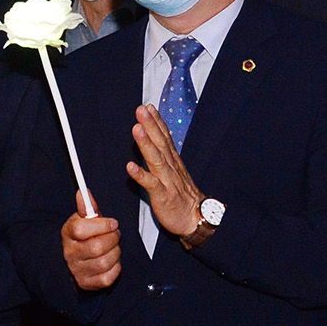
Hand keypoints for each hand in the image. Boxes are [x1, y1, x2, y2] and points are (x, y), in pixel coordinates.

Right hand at [62, 192, 120, 290]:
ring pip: (105, 261)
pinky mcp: (88, 284)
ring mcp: (78, 270)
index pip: (81, 229)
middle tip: (116, 234)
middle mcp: (70, 253)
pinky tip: (112, 260)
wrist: (75, 261)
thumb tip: (83, 192)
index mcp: (68, 234)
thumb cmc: (84, 237)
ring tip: (113, 247)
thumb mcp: (84, 220)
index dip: (102, 225)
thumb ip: (87, 207)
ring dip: (116, 252)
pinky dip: (116, 267)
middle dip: (113, 238)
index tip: (113, 223)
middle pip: (97, 247)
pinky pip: (109, 276)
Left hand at [126, 106, 205, 238]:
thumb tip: (154, 137)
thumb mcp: (174, 171)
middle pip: (160, 143)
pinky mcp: (163, 196)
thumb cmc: (182, 195)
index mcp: (172, 161)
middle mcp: (170, 167)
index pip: (164, 137)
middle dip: (150, 125)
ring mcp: (167, 181)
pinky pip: (151, 185)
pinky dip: (141, 175)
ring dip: (146, 144)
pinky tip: (130, 167)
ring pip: (156, 160)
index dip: (156, 121)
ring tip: (137, 129)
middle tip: (141, 110)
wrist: (195, 218)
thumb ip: (164, 154)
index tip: (148, 107)